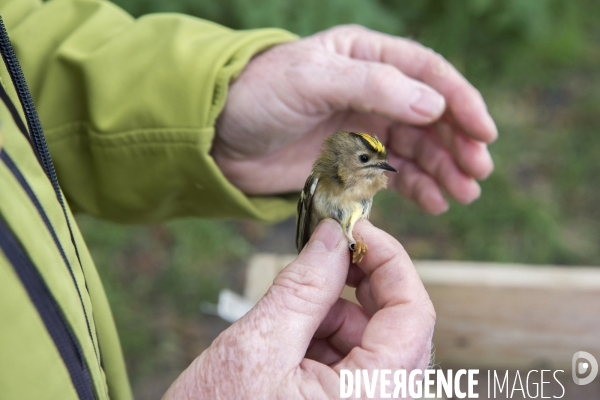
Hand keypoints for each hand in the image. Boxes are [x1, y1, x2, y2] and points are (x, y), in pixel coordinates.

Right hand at [163, 219, 434, 398]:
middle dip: (359, 284)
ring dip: (334, 313)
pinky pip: (354, 362)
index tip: (356, 229)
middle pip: (398, 326)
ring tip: (286, 318)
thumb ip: (303, 287)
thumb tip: (332, 236)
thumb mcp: (258, 346)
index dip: (390, 260)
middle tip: (323, 255)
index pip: (414, 314)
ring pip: (373, 341)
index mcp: (375, 399)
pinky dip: (324, 338)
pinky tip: (288, 342)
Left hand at [212, 25, 495, 214]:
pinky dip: (417, 188)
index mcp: (367, 56)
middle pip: (430, 115)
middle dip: (457, 143)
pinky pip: (394, 174)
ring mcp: (363, 128)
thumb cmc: (259, 95)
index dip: (460, 101)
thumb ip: (373, 85)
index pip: (428, 73)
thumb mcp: (312, 78)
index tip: (483, 132)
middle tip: (476, 172)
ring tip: (462, 194)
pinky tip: (434, 202)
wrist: (220, 137)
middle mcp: (372, 90)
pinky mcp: (352, 162)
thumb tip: (433, 103)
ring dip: (443, 170)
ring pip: (417, 149)